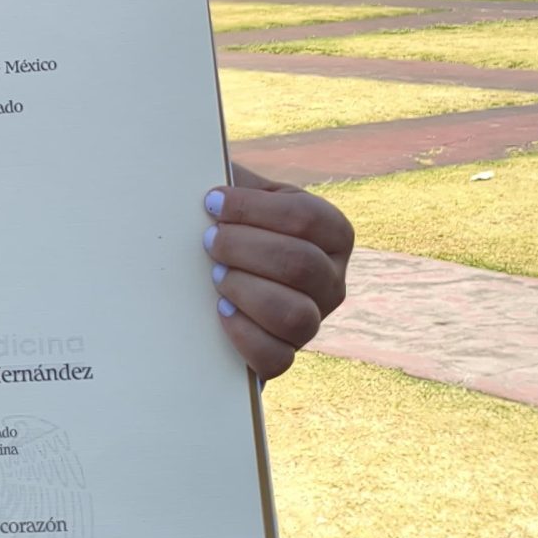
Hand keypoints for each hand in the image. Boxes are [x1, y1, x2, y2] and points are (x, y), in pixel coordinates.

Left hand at [203, 164, 352, 381]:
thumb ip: (233, 182)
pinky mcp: (287, 355)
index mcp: (332, 232)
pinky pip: (277, 359)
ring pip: (296, 316)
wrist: (221, 262)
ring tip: (216, 275)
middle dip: (244, 248)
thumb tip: (204, 178)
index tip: (211, 202)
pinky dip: (245, 336)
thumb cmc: (233, 223)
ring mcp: (314, 321)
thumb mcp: (243, 193)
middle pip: (300, 265)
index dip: (252, 209)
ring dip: (246, 291)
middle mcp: (333, 280)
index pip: (305, 218)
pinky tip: (220, 310)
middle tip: (209, 241)